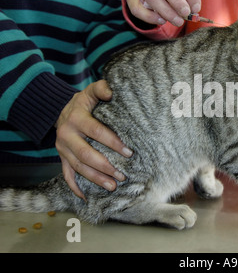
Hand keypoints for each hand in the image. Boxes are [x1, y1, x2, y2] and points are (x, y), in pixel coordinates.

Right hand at [55, 80, 131, 199]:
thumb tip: (111, 92)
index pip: (96, 132)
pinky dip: (75, 187)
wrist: (61, 110)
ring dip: (95, 179)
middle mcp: (66, 135)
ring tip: (113, 186)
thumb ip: (101, 89)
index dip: (112, 142)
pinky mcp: (62, 158)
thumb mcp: (91, 92)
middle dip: (105, 166)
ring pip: (78, 167)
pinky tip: (86, 197)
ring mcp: (62, 149)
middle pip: (86, 154)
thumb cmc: (84, 103)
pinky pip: (66, 175)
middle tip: (122, 175)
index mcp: (76, 119)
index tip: (129, 152)